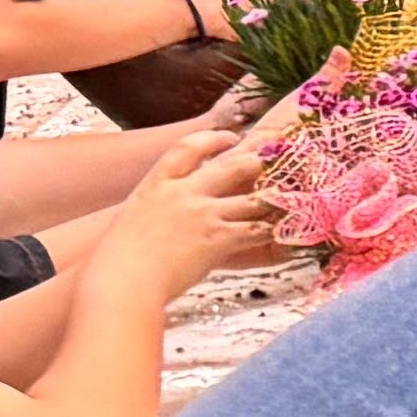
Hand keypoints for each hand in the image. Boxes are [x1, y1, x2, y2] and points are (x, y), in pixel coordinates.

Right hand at [88, 126, 281, 305]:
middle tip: (278, 156)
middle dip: (258, 160)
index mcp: (157, 183)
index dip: (213, 139)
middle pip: (230, 166)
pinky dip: (274, 232)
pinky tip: (288, 233)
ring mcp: (202, 214)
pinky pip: (256, 230)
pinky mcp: (217, 238)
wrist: (121, 278)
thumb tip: (166, 214)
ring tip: (296, 197)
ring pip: (252, 198)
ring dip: (276, 199)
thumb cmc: (119, 257)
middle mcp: (183, 193)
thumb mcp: (134, 218)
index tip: (232, 137)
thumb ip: (156, 209)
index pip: (188, 147)